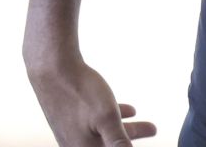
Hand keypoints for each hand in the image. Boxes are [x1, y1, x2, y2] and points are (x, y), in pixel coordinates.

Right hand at [27, 59, 155, 146]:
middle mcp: (76, 145)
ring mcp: (72, 132)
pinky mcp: (69, 118)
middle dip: (133, 138)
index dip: (127, 146)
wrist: (52, 68)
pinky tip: (129, 110)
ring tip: (145, 122)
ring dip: (126, 128)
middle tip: (153, 129)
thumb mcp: (107, 117)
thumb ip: (119, 141)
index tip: (145, 135)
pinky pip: (96, 124)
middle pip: (110, 146)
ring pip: (105, 134)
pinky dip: (113, 120)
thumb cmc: (79, 92)